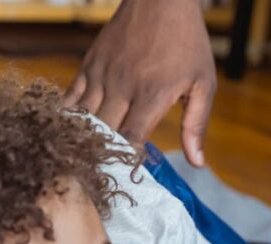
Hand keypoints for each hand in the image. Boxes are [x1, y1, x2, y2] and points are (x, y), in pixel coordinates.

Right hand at [65, 0, 215, 166]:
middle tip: (102, 171)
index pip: (130, 138)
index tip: (126, 173)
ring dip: (82, 139)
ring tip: (83, 157)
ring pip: (82, 118)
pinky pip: (70, 98)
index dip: (124, 160)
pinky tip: (69, 132)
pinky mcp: (88, 66)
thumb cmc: (186, 42)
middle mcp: (122, 87)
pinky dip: (68, 118)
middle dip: (101, 154)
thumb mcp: (202, 81)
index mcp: (152, 95)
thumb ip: (196, 123)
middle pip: (102, 133)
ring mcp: (101, 76)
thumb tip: (196, 161)